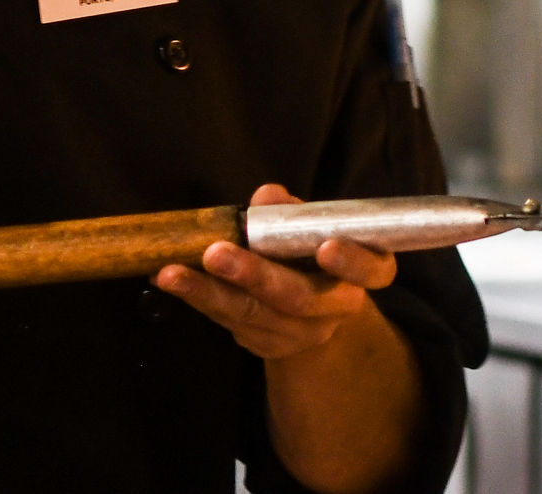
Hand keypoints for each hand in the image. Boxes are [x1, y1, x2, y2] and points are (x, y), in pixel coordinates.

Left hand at [153, 184, 397, 359]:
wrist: (313, 311)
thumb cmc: (313, 252)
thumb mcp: (313, 226)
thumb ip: (293, 212)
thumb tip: (267, 196)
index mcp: (365, 273)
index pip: (371, 270)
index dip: (352, 262)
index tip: (326, 248)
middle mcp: (337, 308)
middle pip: (298, 297)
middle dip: (254, 275)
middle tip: (216, 253)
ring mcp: (300, 333)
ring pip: (253, 314)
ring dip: (207, 292)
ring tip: (171, 273)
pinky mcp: (265, 345)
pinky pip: (229, 321)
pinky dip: (198, 299)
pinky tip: (170, 279)